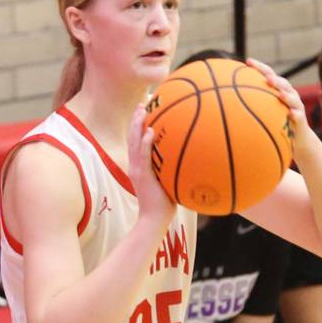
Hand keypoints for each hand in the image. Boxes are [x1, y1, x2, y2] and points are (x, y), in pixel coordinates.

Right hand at [129, 104, 174, 224]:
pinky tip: (151, 131)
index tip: (145, 110)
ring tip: (142, 110)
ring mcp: (137, 169)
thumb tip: (190, 157)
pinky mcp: (142, 176)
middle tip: (142, 103)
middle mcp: (135, 165)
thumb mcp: (168, 181)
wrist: (154, 219)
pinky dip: (145, 142)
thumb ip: (172, 168)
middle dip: (136, 119)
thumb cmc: (164, 203)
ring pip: (134, 142)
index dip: (138, 125)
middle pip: (132, 136)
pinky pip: (143, 156)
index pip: (136, 141)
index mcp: (139, 166)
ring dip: (137, 125)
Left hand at [246, 58, 310, 151]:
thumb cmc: (275, 123)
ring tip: (279, 94)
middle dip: (275, 80)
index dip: (260, 67)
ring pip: (293, 98)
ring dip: (287, 95)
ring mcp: (296, 107)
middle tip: (267, 79)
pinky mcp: (301, 120)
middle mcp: (289, 95)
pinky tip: (290, 114)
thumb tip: (222, 101)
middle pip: (283, 83)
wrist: (297, 139)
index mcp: (278, 90)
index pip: (269, 74)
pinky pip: (299, 116)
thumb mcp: (262, 112)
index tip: (248, 61)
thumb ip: (248, 104)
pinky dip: (295, 114)